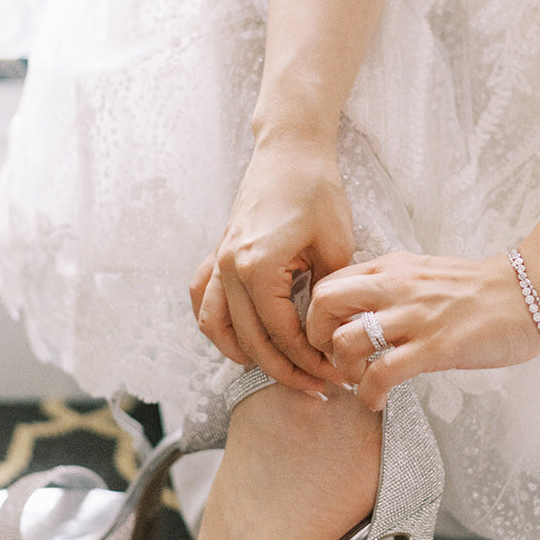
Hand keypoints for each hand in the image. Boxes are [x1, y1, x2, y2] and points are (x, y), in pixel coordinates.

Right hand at [190, 137, 353, 393]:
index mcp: (259, 267)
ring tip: (281, 373)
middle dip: (286, 371)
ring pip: (217, 328)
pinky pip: (203, 300)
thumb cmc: (317, 190)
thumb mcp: (336, 246)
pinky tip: (238, 342)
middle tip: (318, 388)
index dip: (310, 362)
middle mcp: (230, 269)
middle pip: (251, 341)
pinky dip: (216, 327)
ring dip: (246, 356)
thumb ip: (327, 296)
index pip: (282, 335)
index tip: (335, 376)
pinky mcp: (218, 253)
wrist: (291, 151)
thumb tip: (332, 335)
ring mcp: (219, 261)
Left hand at [305, 249, 539, 411]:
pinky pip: (382, 374)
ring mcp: (414, 317)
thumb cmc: (479, 289)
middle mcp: (396, 287)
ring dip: (343, 371)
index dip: (316, 316)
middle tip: (333, 361)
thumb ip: (392, 286)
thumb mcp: (424, 274)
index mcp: (392, 268)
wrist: (529, 293)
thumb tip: (362, 310)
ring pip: (346, 341)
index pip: (329, 283)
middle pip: (324, 304)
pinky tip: (378, 401)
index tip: (327, 339)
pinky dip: (369, 395)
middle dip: (315, 339)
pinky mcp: (435, 347)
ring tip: (359, 383)